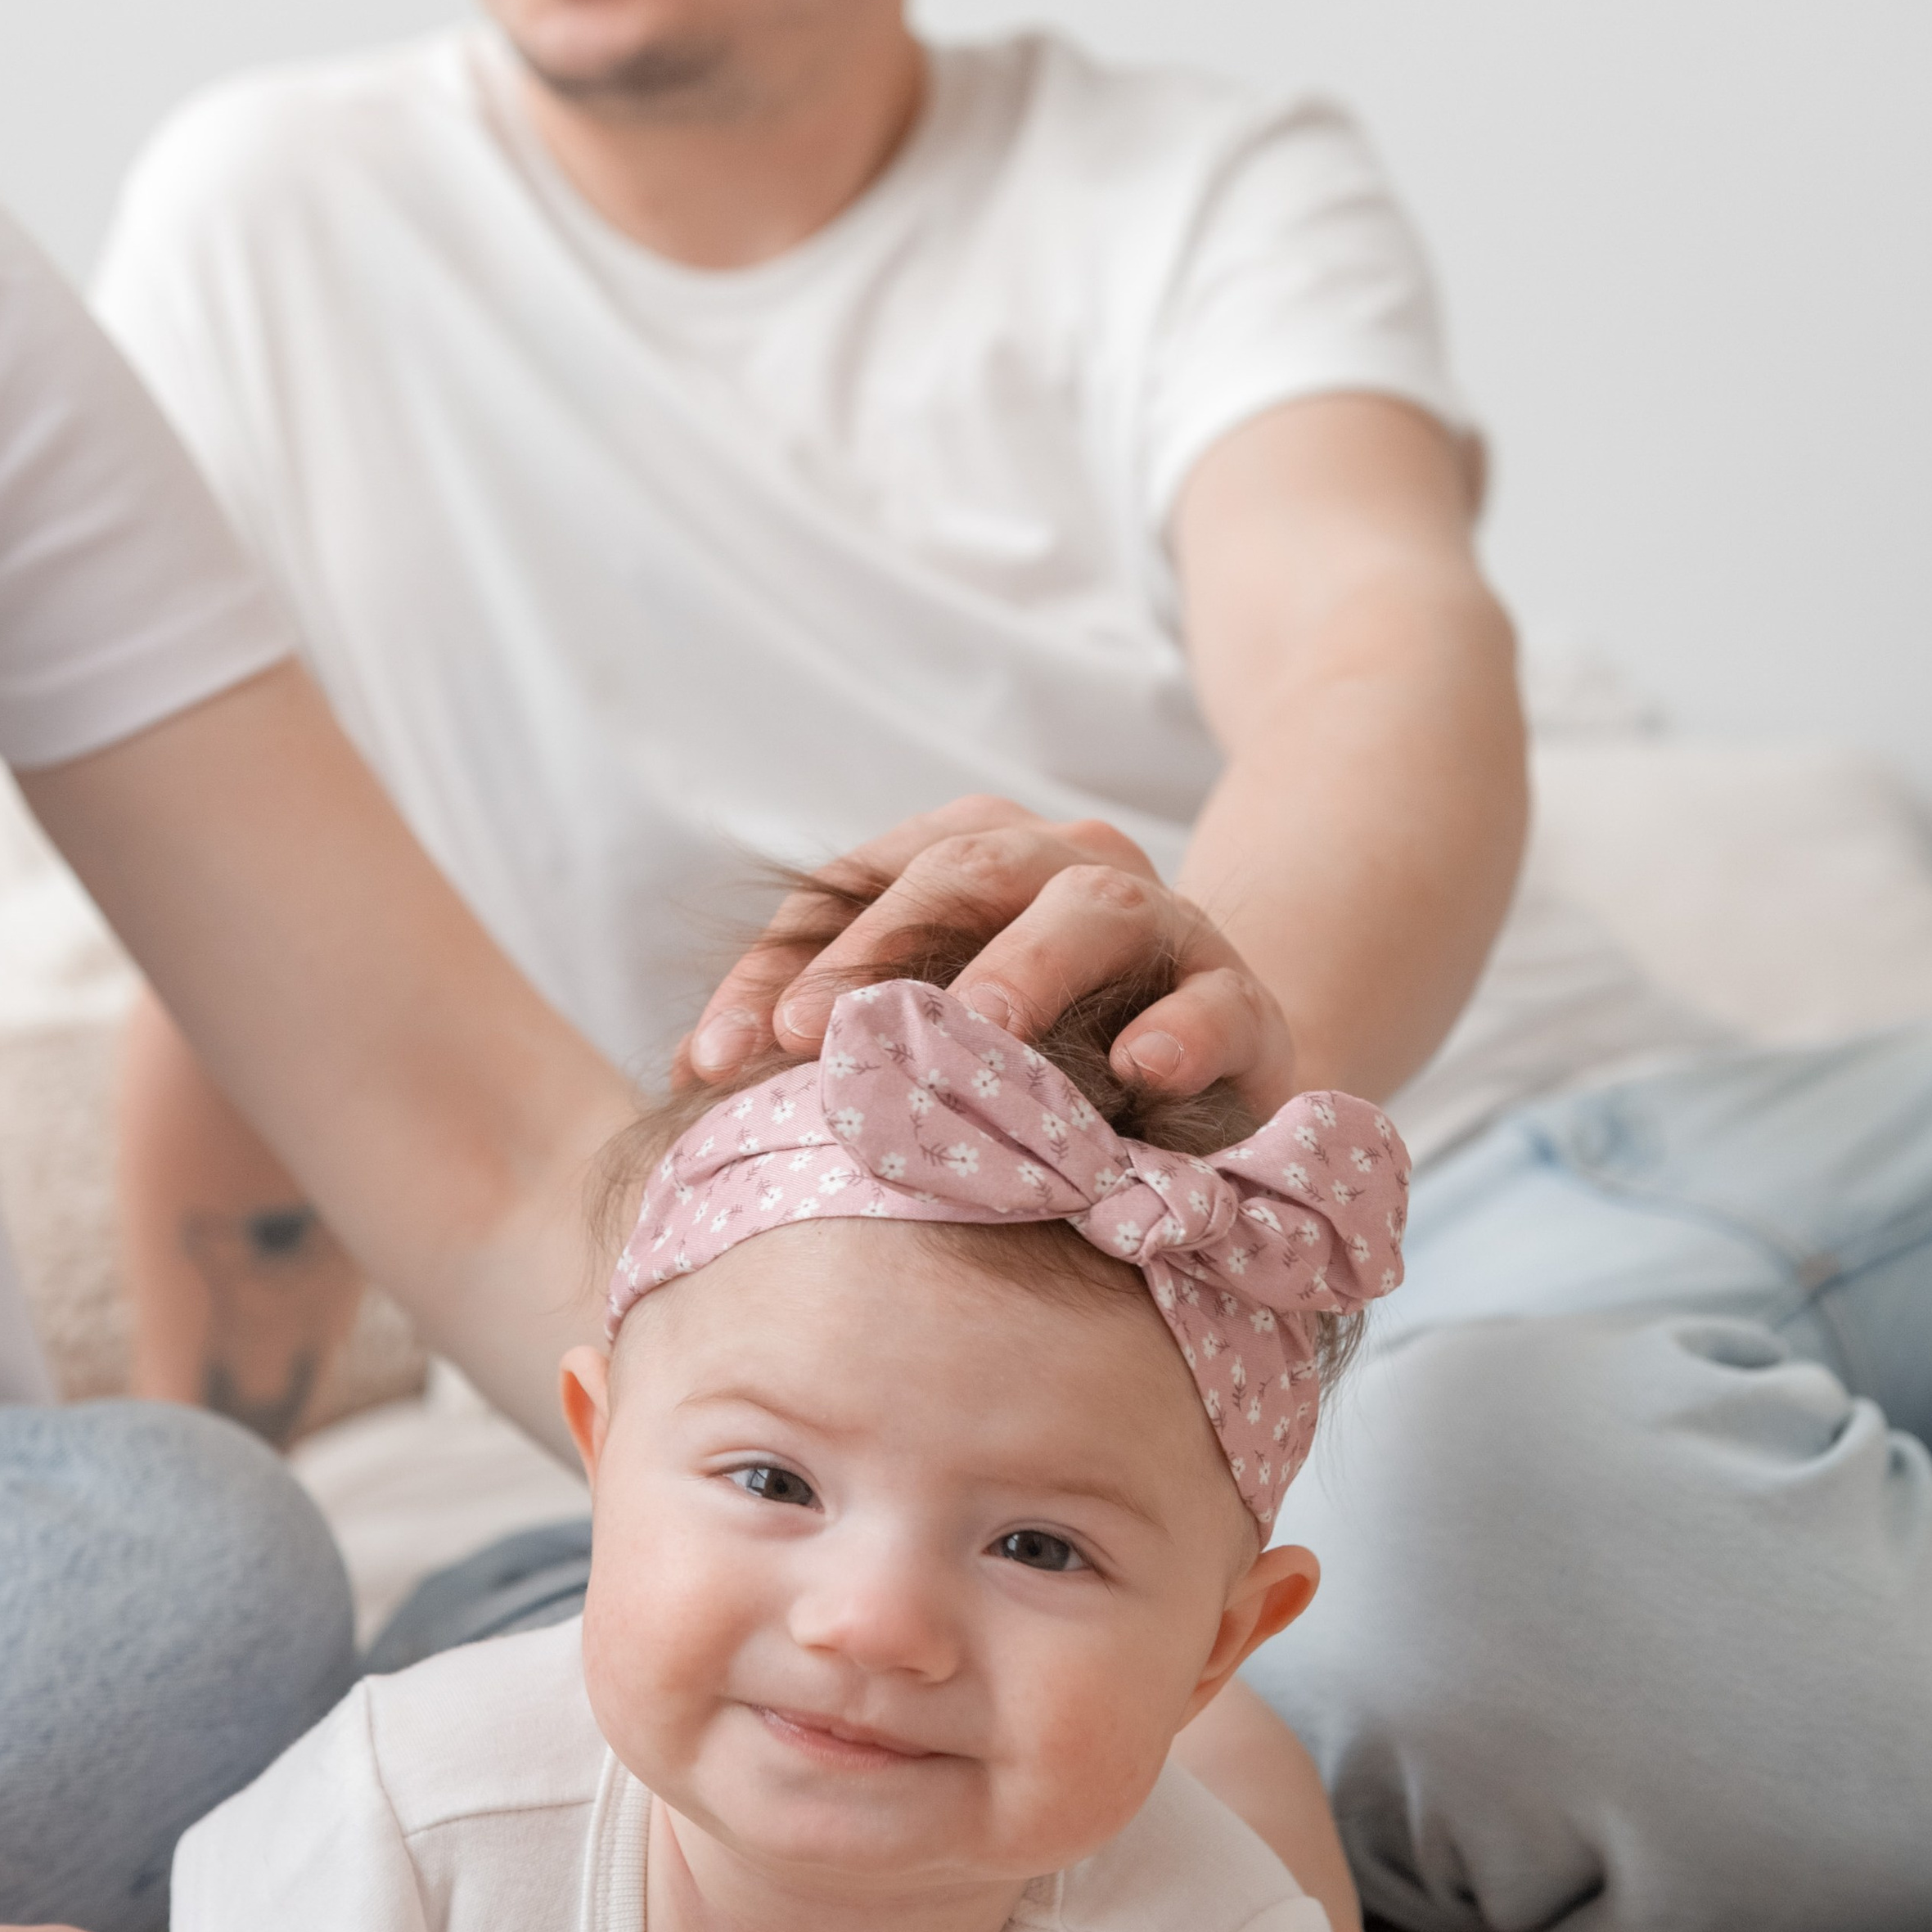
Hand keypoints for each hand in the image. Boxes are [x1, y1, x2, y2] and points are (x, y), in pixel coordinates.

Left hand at [687, 798, 1296, 1114]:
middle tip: (813, 1036)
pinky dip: (1182, 1028)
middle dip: (879, 953)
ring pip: (1091, 911)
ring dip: (1026, 968)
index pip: (854, 889)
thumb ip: (821, 1034)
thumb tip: (692, 1072)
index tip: (716, 1061)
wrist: (1201, 1073)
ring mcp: (1160, 926)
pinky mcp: (1239, 999)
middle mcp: (1061, 867)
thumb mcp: (922, 1036)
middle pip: (962, 872)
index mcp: (967, 858)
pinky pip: (1215, 1000)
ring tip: (979, 1030)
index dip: (779, 969)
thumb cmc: (1030, 1058)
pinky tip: (1144, 1068)